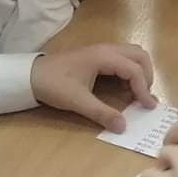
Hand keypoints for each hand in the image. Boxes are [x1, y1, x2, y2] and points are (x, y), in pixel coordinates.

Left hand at [31, 43, 156, 131]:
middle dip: (146, 76)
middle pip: (140, 56)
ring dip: (139, 72)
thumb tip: (123, 127)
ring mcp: (102, 51)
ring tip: (135, 93)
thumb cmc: (54, 85)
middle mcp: (107, 49)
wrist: (30, 75)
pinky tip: (123, 89)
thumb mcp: (77, 101)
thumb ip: (102, 113)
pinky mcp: (98, 56)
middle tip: (143, 97)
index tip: (147, 107)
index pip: (135, 69)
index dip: (143, 89)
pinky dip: (130, 71)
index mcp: (104, 57)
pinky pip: (123, 59)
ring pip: (133, 55)